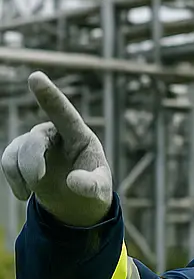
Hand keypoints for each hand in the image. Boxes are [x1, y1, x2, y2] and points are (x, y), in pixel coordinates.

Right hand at [1, 71, 112, 227]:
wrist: (75, 201)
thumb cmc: (92, 187)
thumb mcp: (99, 190)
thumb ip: (92, 186)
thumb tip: (73, 182)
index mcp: (79, 135)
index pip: (63, 112)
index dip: (49, 95)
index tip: (36, 77)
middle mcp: (55, 133)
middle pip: (36, 138)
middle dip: (33, 160)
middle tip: (38, 181)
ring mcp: (36, 142)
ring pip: (18, 151)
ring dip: (24, 173)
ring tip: (37, 189)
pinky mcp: (20, 154)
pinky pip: (8, 161)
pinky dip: (14, 179)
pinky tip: (24, 194)